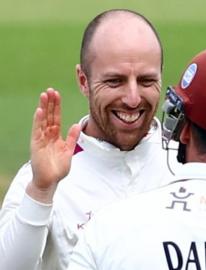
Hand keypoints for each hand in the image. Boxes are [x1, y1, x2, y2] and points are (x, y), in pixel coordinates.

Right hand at [26, 88, 80, 202]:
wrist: (50, 180)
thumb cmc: (58, 167)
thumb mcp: (68, 150)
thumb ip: (72, 137)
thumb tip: (77, 125)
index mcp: (56, 136)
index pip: (56, 118)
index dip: (57, 107)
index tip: (57, 95)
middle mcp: (47, 135)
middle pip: (49, 116)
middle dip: (50, 103)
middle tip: (51, 90)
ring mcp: (41, 139)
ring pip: (43, 120)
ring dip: (44, 107)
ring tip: (44, 95)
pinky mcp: (36, 144)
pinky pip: (37, 130)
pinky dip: (39, 120)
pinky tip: (40, 110)